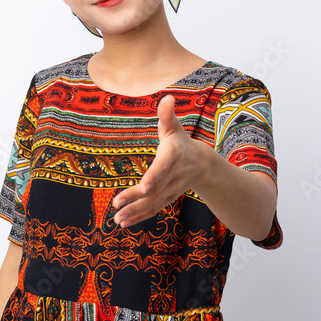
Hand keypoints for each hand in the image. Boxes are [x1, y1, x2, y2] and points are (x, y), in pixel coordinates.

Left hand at [111, 95, 210, 227]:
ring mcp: (171, 189)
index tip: (143, 186)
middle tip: (117, 204)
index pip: (163, 167)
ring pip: (153, 203)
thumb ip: (167, 115)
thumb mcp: (175, 127)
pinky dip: (140, 217)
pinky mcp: (167, 198)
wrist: (203, 165)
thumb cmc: (181, 142)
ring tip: (117, 219)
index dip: (154, 177)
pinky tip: (124, 223)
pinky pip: (154, 209)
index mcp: (173, 156)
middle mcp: (173, 175)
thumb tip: (168, 97)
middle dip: (135, 198)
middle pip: (154, 189)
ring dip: (135, 212)